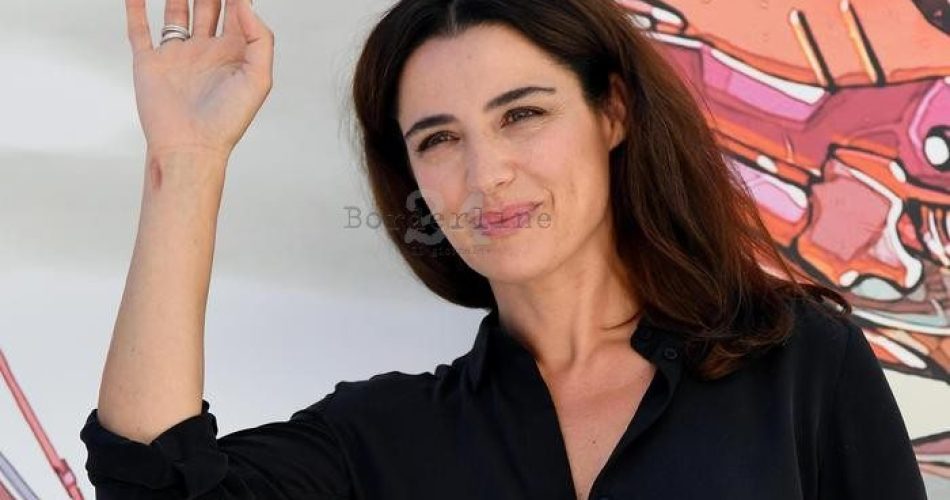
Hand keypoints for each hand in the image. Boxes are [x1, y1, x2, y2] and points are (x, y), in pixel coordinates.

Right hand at [124, 0, 273, 160]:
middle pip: (207, 5)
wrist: (190, 147)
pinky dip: (135, 7)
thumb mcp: (259, 79)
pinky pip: (140, 29)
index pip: (236, 12)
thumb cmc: (227, 122)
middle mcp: (206, 51)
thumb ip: (260, 39)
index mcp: (233, 54)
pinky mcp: (151, 63)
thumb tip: (245, 3)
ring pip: (176, 11)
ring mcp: (177, 55)